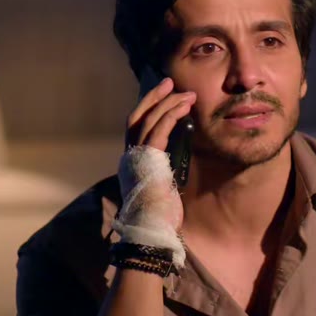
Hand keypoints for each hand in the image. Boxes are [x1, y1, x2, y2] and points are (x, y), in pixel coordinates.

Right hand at [119, 77, 194, 233]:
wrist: (151, 233)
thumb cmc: (159, 218)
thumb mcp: (161, 189)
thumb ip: (163, 171)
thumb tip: (174, 160)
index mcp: (131, 163)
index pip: (136, 127)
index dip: (148, 109)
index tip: (164, 96)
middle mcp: (129, 157)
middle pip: (137, 116)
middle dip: (154, 97)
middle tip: (169, 82)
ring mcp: (135, 158)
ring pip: (148, 120)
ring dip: (168, 103)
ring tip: (186, 94)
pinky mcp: (147, 161)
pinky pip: (158, 131)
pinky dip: (170, 116)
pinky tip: (183, 108)